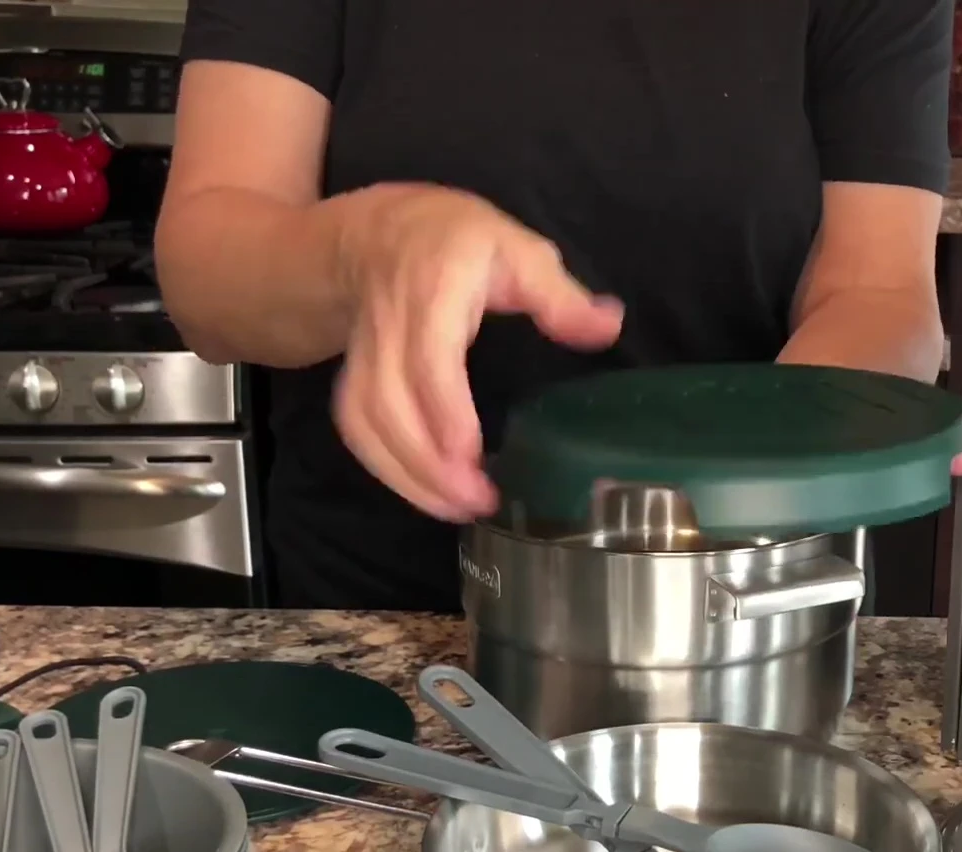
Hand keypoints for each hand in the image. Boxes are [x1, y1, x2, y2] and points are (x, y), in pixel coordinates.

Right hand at [333, 185, 623, 519]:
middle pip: (389, 403)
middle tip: (477, 502)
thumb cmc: (457, 239)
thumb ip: (558, 294)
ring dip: (405, 474)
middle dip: (427, 463)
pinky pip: (356, 428)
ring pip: (365, 421)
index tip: (468, 455)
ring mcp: (364, 354)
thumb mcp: (516, 248)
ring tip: (457, 509)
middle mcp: (389, 326)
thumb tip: (607, 327)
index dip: (443, 410)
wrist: (378, 232)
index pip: (428, 357)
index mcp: (433, 289)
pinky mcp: (354, 377)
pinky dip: (386, 467)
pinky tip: (427, 493)